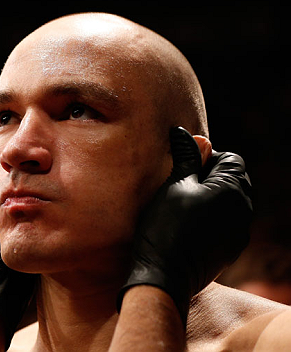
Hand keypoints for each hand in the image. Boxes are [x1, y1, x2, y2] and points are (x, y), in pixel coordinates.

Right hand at [117, 127, 252, 326]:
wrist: (165, 275)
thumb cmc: (165, 226)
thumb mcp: (173, 185)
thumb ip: (188, 159)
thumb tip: (192, 135)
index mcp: (232, 189)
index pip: (231, 158)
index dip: (207, 157)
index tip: (184, 167)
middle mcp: (243, 209)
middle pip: (236, 179)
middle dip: (213, 176)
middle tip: (183, 184)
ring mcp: (240, 232)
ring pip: (232, 202)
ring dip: (214, 197)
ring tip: (185, 204)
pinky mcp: (231, 249)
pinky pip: (228, 222)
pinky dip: (214, 217)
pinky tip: (189, 224)